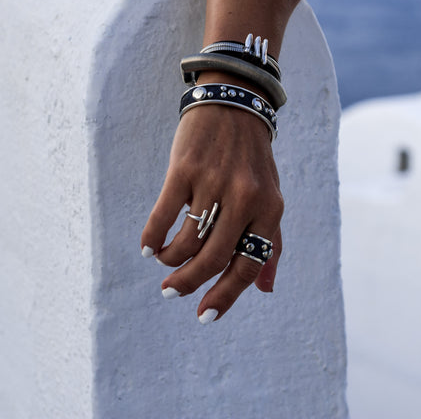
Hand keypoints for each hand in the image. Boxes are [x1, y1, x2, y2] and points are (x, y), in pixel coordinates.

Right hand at [140, 97, 283, 322]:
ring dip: (170, 261)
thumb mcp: (271, 197)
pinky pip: (163, 216)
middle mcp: (245, 197)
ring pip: (186, 241)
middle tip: (171, 292)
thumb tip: (265, 289)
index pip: (248, 264)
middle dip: (189, 284)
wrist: (235, 105)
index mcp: (270, 208)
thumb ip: (271, 241)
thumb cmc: (252, 160)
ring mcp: (214, 182)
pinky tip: (147, 246)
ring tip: (164, 261)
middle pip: (213, 259)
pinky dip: (151, 238)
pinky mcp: (185, 169)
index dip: (225, 296)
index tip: (203, 316)